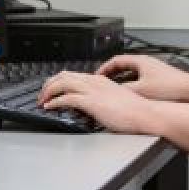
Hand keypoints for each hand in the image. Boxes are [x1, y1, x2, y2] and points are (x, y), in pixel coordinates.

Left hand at [37, 71, 162, 134]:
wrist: (146, 114)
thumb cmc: (136, 111)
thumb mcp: (115, 101)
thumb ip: (101, 100)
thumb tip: (91, 108)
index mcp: (100, 80)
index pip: (73, 75)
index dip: (58, 81)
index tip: (51, 89)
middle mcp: (95, 81)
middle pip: (64, 76)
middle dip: (49, 84)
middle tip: (42, 94)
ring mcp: (92, 90)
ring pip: (62, 83)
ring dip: (48, 92)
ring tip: (42, 100)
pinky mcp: (92, 102)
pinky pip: (66, 98)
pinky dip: (55, 102)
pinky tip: (50, 107)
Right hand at [96, 55, 188, 102]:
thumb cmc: (171, 87)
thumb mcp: (140, 90)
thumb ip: (123, 90)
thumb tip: (111, 93)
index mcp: (140, 61)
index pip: (116, 60)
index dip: (104, 68)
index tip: (97, 76)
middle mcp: (147, 64)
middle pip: (124, 67)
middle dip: (112, 75)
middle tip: (103, 83)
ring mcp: (154, 72)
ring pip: (133, 75)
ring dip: (123, 82)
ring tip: (116, 92)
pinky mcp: (160, 80)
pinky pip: (141, 82)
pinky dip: (134, 88)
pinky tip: (133, 98)